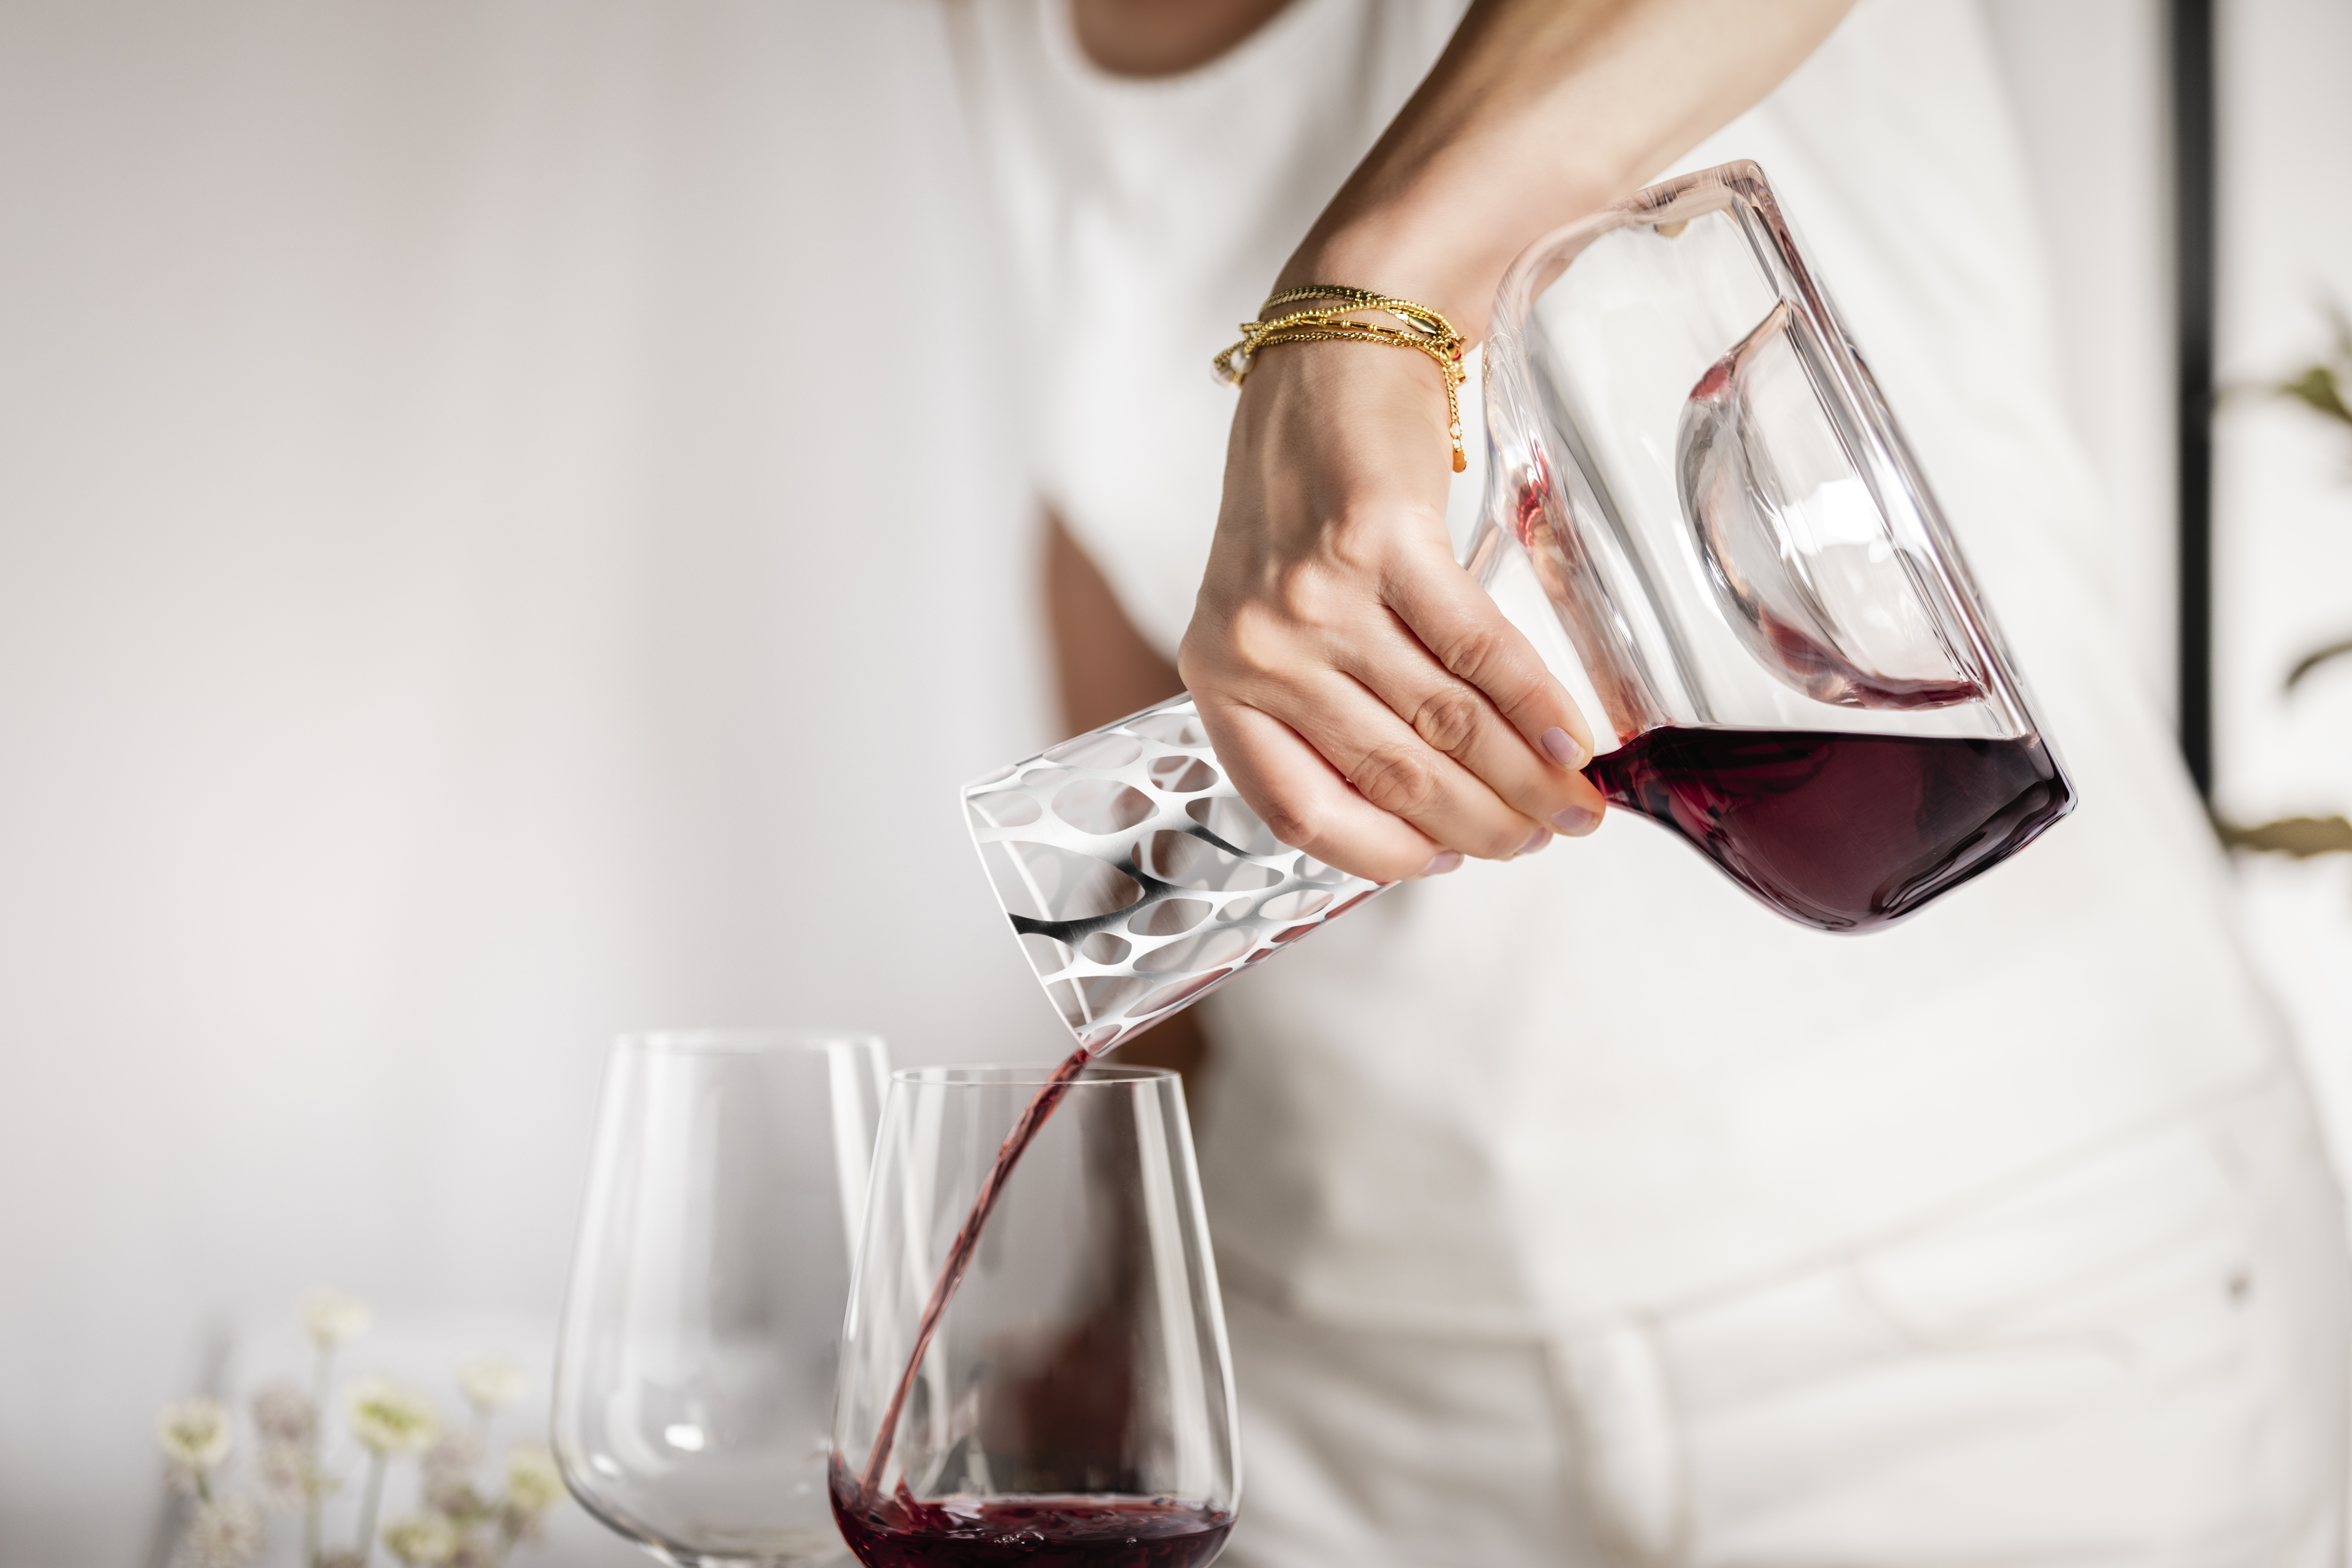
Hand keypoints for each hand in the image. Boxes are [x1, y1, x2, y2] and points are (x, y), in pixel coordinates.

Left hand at [1177, 337, 1605, 883]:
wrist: (1329, 358)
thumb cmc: (1308, 494)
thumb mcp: (1277, 611)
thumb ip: (1326, 701)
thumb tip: (1434, 803)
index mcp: (1216, 675)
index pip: (1298, 808)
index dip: (1384, 854)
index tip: (1448, 863)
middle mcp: (1258, 645)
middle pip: (1390, 774)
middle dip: (1484, 824)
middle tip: (1543, 840)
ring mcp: (1316, 596)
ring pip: (1442, 723)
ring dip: (1525, 780)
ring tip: (1576, 808)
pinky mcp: (1381, 541)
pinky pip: (1475, 651)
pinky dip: (1537, 707)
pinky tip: (1575, 743)